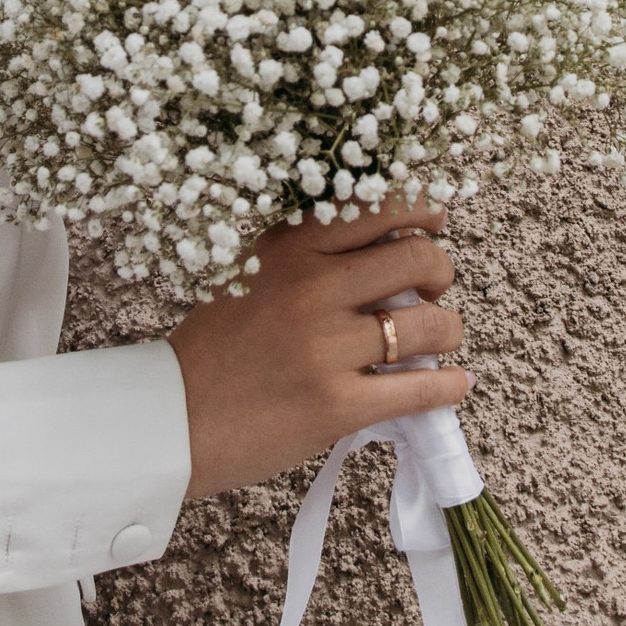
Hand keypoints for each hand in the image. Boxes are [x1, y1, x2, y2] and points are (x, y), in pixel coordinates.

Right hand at [165, 202, 469, 498]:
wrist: (172, 420)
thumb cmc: (214, 349)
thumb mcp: (251, 275)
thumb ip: (308, 253)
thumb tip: (388, 242)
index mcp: (290, 247)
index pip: (382, 206)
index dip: (424, 211)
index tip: (434, 223)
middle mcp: (312, 287)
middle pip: (420, 258)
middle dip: (441, 272)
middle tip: (433, 289)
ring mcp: (326, 347)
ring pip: (432, 326)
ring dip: (449, 332)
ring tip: (439, 341)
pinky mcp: (337, 404)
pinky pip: (421, 390)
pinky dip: (448, 387)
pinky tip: (454, 385)